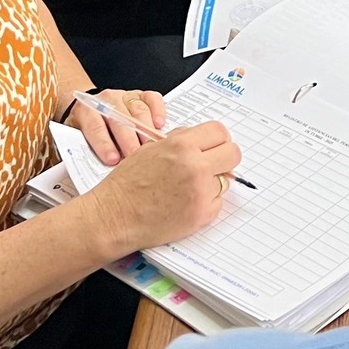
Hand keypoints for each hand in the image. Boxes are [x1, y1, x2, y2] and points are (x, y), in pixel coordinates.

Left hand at [64, 88, 164, 166]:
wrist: (92, 108)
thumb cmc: (88, 129)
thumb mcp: (81, 140)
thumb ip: (88, 151)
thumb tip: (98, 173)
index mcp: (86, 112)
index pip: (95, 127)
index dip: (104, 144)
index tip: (112, 160)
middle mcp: (106, 100)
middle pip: (119, 119)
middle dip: (128, 140)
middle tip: (135, 157)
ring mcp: (125, 96)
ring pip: (138, 110)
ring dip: (146, 131)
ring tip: (152, 149)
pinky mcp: (141, 95)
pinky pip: (152, 99)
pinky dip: (158, 111)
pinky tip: (160, 126)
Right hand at [80, 120, 241, 254]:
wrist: (114, 216)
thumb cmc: (127, 184)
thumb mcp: (151, 149)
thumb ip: (180, 142)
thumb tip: (202, 140)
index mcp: (181, 145)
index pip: (220, 131)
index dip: (217, 140)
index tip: (214, 147)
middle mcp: (194, 166)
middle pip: (233, 153)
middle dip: (224, 159)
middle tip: (212, 165)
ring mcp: (200, 191)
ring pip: (225, 180)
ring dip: (212, 183)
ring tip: (187, 189)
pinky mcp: (202, 214)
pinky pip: (217, 202)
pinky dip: (205, 203)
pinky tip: (184, 204)